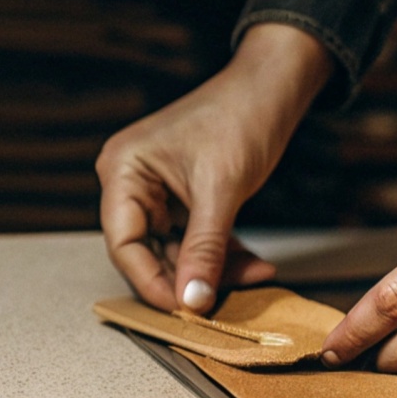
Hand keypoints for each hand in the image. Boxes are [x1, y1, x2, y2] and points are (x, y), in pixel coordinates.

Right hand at [97, 24, 332, 312]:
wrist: (273, 87)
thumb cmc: (239, 118)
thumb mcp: (220, 190)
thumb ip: (202, 250)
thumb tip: (191, 302)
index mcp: (123, 171)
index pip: (123, 244)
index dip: (150, 282)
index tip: (183, 310)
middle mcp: (132, 182)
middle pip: (147, 252)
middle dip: (187, 279)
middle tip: (218, 305)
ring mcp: (158, 191)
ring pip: (176, 250)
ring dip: (213, 270)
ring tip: (253, 278)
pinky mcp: (184, 197)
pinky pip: (196, 239)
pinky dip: (222, 255)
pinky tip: (254, 265)